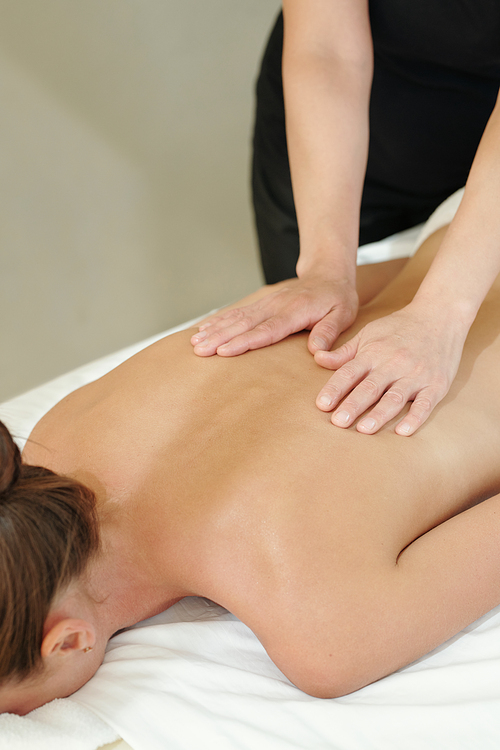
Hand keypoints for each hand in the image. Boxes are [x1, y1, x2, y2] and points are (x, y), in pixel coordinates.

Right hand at [190, 275, 358, 356]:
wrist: (328, 274)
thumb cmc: (337, 299)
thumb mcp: (342, 315)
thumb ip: (328, 332)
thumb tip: (316, 352)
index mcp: (295, 311)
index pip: (267, 330)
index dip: (245, 341)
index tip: (225, 351)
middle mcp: (276, 306)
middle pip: (244, 324)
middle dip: (219, 337)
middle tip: (199, 350)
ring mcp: (266, 303)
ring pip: (236, 317)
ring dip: (214, 330)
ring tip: (195, 343)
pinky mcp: (260, 304)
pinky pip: (236, 312)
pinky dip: (218, 320)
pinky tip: (202, 329)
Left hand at [314, 303, 467, 434]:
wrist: (440, 314)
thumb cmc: (400, 327)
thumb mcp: (368, 334)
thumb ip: (344, 352)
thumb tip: (317, 359)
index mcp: (374, 353)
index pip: (350, 373)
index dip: (335, 388)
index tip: (322, 404)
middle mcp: (394, 364)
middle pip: (370, 387)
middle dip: (353, 405)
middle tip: (338, 422)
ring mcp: (416, 374)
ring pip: (395, 397)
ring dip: (379, 414)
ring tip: (364, 430)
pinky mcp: (436, 384)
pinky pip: (426, 404)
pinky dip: (415, 418)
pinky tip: (403, 431)